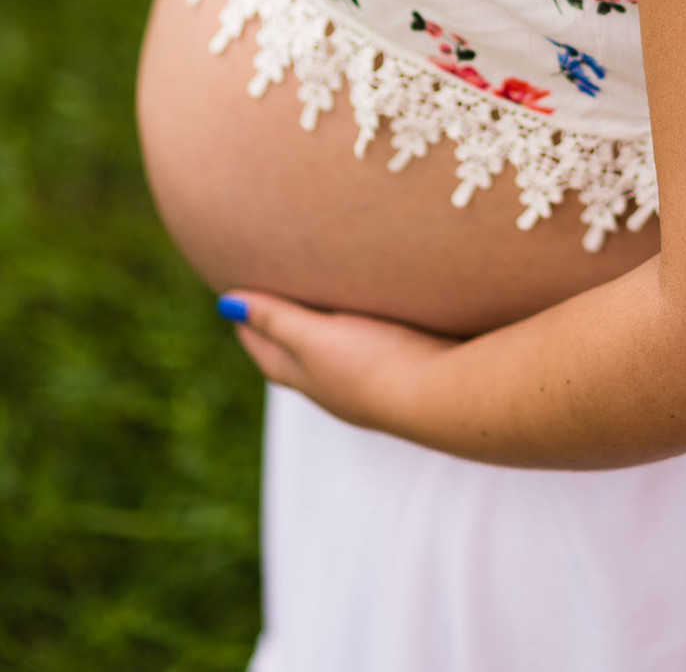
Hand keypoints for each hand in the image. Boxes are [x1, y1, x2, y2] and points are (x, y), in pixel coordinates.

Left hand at [218, 290, 455, 433]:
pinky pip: (367, 358)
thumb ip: (277, 319)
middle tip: (268, 307)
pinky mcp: (404, 379)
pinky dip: (356, 343)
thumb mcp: (317, 336)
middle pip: (295, 363)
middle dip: (279, 337)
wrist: (444, 397)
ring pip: (333, 363)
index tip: (235, 303)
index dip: (250, 329)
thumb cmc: (377, 362)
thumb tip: (226, 304)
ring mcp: (370, 389)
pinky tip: (374, 331)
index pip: (268, 354)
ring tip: (320, 316)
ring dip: (320, 342)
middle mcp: (335, 390)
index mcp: (308, 378)